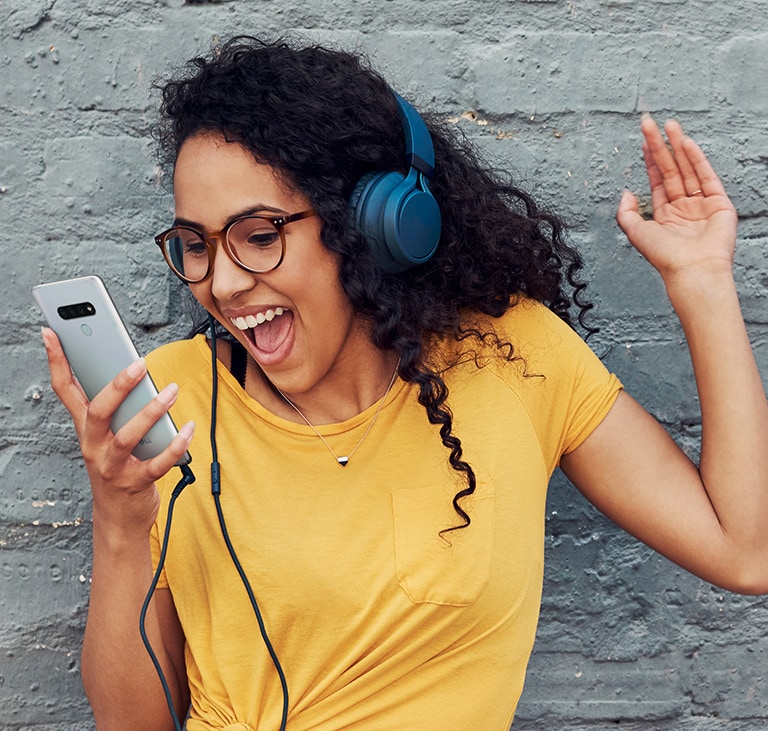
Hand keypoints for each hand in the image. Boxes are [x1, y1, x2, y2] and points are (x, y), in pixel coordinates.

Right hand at [42, 327, 193, 536]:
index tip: (51, 332)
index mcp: (85, 430)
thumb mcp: (107, 436)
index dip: (56, 362)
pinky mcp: (136, 483)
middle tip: (139, 363)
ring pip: (128, 436)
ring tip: (172, 391)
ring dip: (152, 411)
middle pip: (98, 411)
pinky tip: (189, 428)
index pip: (64, 391)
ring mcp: (113, 467)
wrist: (118, 517)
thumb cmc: (117, 467)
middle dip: (117, 386)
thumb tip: (132, 369)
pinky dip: (175, 445)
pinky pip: (158, 462)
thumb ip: (115, 407)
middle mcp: (94, 446)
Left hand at [616, 117, 737, 293]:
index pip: (657, 181)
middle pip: (670, 170)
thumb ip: (626, 213)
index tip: (644, 140)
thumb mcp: (636, 233)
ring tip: (669, 125)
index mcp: (665, 216)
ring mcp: (701, 204)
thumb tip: (626, 192)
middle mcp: (683, 208)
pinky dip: (696, 159)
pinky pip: (706, 176)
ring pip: (687, 169)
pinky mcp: (719, 203)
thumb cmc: (665, 257)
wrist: (692, 269)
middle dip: (660, 146)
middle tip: (650, 123)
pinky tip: (685, 143)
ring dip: (677, 146)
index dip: (649, 160)